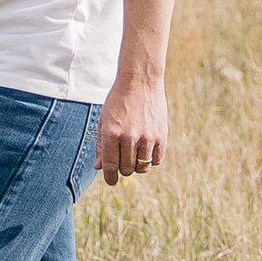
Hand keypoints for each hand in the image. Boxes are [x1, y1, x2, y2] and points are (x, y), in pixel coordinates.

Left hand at [98, 69, 166, 184]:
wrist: (140, 81)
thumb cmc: (118, 101)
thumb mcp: (104, 120)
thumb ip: (101, 145)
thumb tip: (100, 167)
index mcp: (111, 133)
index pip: (110, 166)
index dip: (110, 177)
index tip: (111, 180)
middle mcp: (129, 137)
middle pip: (126, 169)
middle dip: (122, 168)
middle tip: (122, 159)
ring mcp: (147, 137)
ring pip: (142, 167)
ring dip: (137, 166)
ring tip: (134, 155)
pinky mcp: (161, 136)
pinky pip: (156, 161)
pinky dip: (150, 160)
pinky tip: (146, 150)